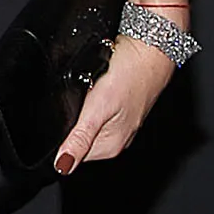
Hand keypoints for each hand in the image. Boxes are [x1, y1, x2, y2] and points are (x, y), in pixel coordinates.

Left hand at [54, 33, 176, 175]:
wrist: (152, 47)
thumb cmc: (132, 74)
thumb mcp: (98, 108)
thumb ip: (79, 138)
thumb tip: (63, 166)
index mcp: (110, 145)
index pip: (72, 155)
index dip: (61, 137)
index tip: (68, 114)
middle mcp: (117, 138)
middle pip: (78, 138)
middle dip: (71, 121)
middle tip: (82, 98)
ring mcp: (120, 123)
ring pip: (86, 122)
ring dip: (81, 109)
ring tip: (92, 90)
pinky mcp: (121, 107)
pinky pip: (96, 109)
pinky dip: (92, 98)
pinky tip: (96, 86)